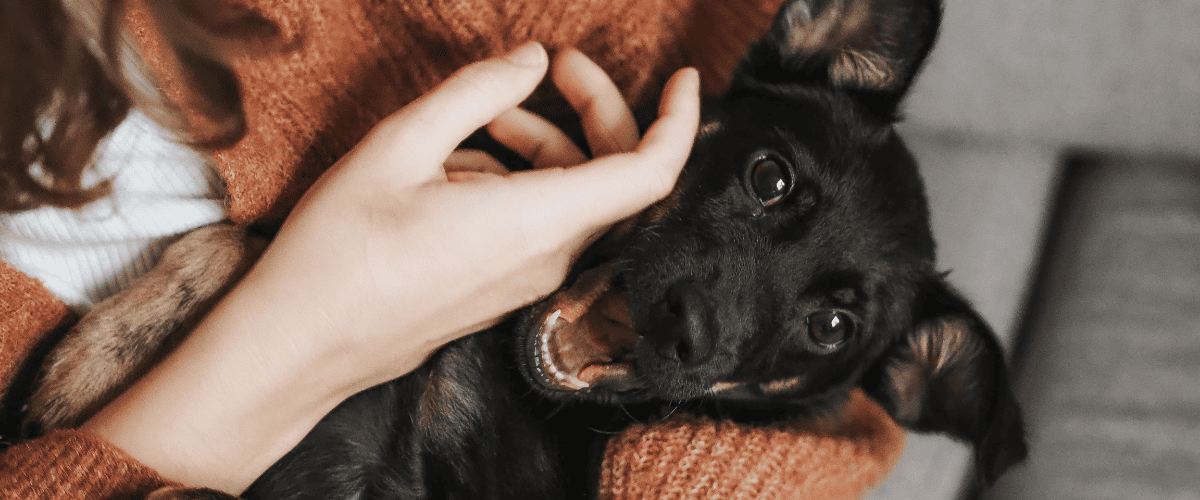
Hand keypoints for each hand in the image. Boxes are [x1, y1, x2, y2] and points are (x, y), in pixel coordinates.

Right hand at [82, 42, 699, 492]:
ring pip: (571, 198)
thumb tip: (531, 61)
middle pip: (610, 177)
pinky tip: (456, 163)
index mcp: (537, 221)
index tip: (681, 78)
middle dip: (592, 110)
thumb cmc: (339, 251)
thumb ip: (475, 93)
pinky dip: (518, 179)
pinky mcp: (502, 290)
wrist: (300, 345)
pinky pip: (538, 225)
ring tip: (480, 116)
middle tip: (550, 66)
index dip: (679, 121)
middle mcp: (547, 258)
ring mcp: (526, 280)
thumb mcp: (399, 146)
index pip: (650, 174)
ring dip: (542, 144)